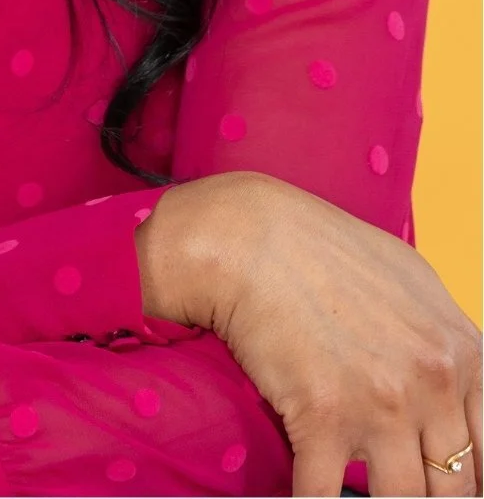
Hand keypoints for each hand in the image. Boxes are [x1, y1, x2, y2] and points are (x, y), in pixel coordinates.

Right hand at [139, 171, 481, 497]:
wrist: (249, 237)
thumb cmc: (324, 252)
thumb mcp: (411, 285)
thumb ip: (444, 344)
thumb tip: (460, 393)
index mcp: (462, 352)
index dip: (471, 479)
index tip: (447, 484)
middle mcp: (433, 381)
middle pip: (453, 486)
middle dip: (427, 495)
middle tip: (400, 487)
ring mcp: (381, 403)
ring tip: (357, 490)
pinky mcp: (324, 419)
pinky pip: (327, 496)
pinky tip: (313, 492)